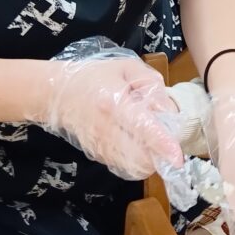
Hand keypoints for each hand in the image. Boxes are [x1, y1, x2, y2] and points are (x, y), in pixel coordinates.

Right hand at [31, 38, 183, 179]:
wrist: (57, 93)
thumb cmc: (95, 76)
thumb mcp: (127, 67)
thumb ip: (152, 85)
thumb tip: (168, 111)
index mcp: (114, 103)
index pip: (142, 129)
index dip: (162, 145)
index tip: (177, 158)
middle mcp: (106, 130)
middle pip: (141, 157)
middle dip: (161, 154)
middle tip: (166, 137)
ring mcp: (100, 147)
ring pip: (134, 167)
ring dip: (151, 160)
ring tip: (151, 139)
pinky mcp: (98, 156)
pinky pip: (125, 167)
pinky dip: (138, 161)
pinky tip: (138, 144)